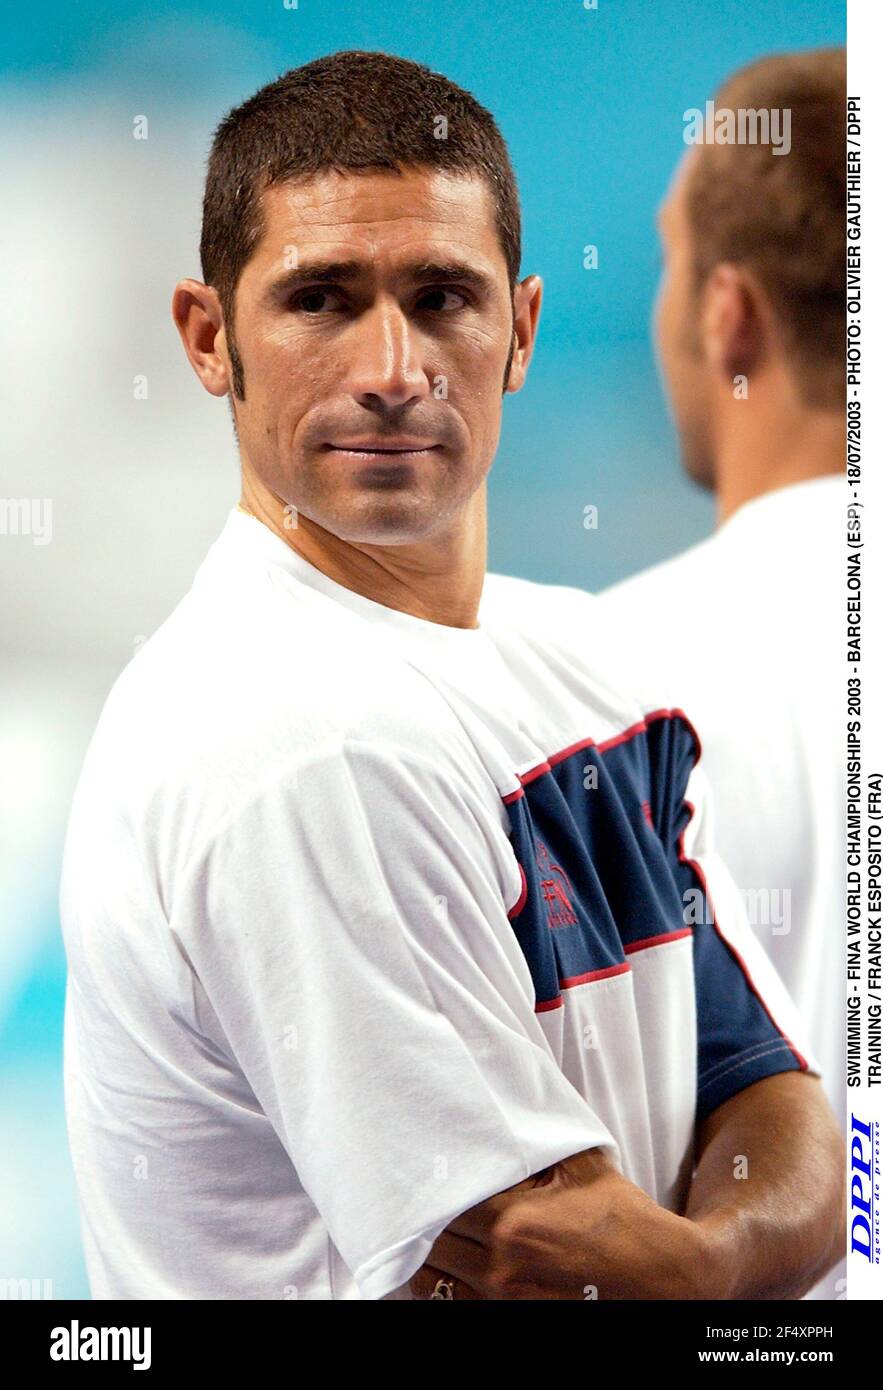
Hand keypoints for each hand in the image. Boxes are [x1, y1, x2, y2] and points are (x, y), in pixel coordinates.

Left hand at [410, 1149, 724, 1299]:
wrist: (659, 1278)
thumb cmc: (619, 1218)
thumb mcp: (581, 1165)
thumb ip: (538, 1139)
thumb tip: (499, 1107)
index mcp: (515, 1221)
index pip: (447, 1194)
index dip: (438, 1177)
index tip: (432, 1162)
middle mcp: (501, 1266)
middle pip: (433, 1234)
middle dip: (432, 1210)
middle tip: (429, 1188)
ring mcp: (500, 1302)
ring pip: (433, 1271)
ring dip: (430, 1246)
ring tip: (435, 1222)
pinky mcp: (503, 1322)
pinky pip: (446, 1299)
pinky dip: (441, 1278)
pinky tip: (448, 1256)